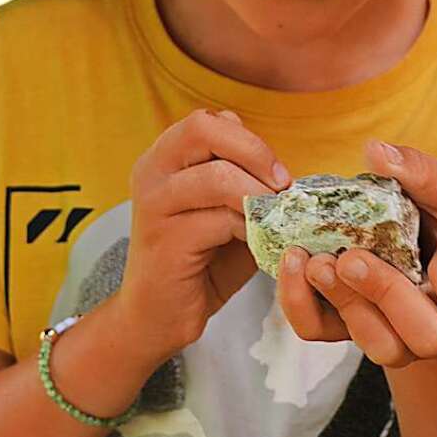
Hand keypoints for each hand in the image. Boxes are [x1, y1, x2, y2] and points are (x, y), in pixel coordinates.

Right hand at [117, 108, 290, 365]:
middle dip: (254, 151)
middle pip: (203, 128)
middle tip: (282, 185)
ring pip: (216, 175)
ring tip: (276, 219)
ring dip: (258, 195)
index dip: (248, 140)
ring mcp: (154, 204)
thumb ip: (242, 181)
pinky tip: (260, 245)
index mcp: (164, 157)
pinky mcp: (165, 240)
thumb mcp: (224, 210)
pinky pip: (219, 220)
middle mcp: (151, 171)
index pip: (208, 121)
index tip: (275, 172)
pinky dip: (250, 229)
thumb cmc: (200, 259)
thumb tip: (284, 171)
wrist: (158, 316)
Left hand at [277, 140, 436, 367]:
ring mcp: (398, 337)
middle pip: (425, 339)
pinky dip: (300, 303)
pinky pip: (322, 333)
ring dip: (343, 302)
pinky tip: (294, 263)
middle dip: (385, 294)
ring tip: (318, 261)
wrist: (420, 248)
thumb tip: (378, 153)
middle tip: (353, 258)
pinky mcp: (349, 327)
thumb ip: (424, 173)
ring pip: (378, 346)